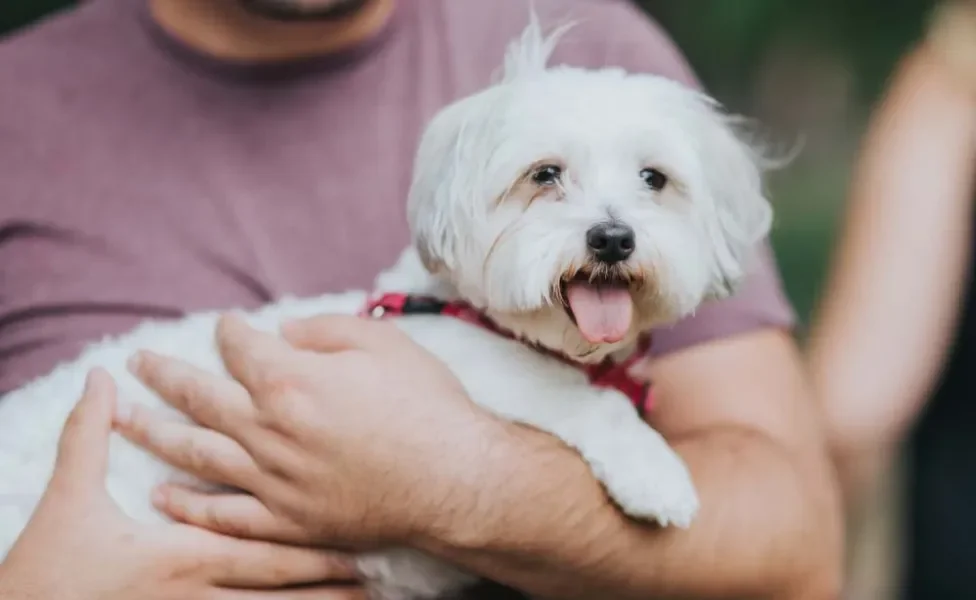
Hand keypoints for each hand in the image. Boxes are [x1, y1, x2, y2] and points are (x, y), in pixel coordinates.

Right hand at [0, 369, 362, 599]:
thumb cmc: (47, 570)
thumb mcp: (66, 498)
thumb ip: (89, 437)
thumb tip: (102, 381)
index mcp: (183, 551)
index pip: (255, 535)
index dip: (307, 534)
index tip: (350, 525)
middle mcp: (200, 589)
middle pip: (278, 581)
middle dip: (327, 576)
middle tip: (374, 569)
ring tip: (366, 596)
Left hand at [116, 314, 509, 548]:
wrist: (455, 478)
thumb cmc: (425, 405)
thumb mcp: (383, 342)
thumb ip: (325, 329)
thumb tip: (286, 331)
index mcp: (290, 379)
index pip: (239, 346)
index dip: (228, 331)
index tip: (224, 325)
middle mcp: (269, 430)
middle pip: (200, 397)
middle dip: (164, 375)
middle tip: (138, 362)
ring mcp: (274, 479)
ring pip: (196, 453)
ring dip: (154, 434)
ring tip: (123, 421)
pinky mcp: (288, 519)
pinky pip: (225, 514)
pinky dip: (190, 504)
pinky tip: (164, 494)